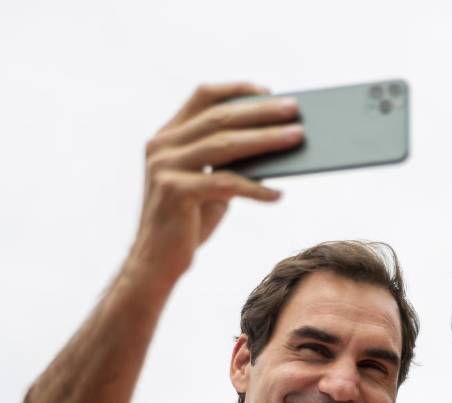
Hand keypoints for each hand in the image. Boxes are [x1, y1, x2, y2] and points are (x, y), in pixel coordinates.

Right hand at [124, 81, 303, 290]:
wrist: (155, 262)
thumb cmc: (187, 223)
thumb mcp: (208, 185)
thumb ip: (228, 163)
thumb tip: (274, 144)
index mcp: (167, 136)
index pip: (202, 97)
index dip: (237, 90)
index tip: (269, 91)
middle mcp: (162, 146)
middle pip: (220, 117)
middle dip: (261, 112)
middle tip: (296, 110)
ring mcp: (165, 167)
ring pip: (225, 144)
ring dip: (266, 140)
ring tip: (297, 139)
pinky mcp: (175, 192)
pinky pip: (226, 183)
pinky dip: (256, 188)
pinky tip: (278, 194)